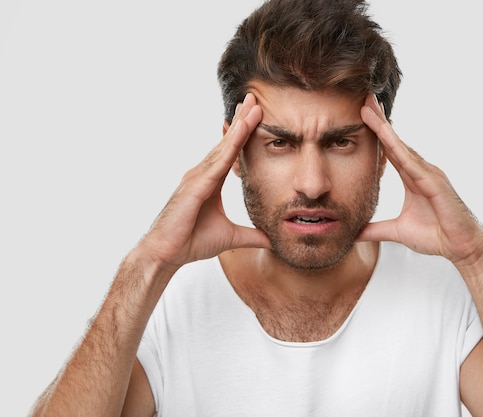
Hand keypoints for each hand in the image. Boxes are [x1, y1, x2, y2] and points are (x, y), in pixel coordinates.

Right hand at [136, 93, 270, 272]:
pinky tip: (242, 130)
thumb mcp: (230, 237)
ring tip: (253, 106)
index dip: (243, 133)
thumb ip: (252, 236)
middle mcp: (202, 174)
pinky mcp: (194, 185)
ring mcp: (196, 177)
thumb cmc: (190, 242)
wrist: (165, 254)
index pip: (231, 152)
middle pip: (226, 142)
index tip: (256, 114)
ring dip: (239, 126)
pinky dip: (230, 145)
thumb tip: (272, 240)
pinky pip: (218, 162)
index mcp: (210, 181)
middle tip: (255, 97)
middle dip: (241, 119)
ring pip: (223, 147)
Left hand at [359, 94, 482, 265]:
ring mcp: (429, 173)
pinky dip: (397, 147)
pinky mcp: (434, 182)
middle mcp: (420, 170)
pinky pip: (411, 162)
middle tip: (363, 97)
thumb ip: (376, 230)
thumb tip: (355, 233)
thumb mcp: (397, 231)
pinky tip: (384, 134)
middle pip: (395, 141)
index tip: (361, 114)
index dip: (376, 132)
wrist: (462, 247)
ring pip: (401, 146)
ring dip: (384, 127)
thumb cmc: (436, 236)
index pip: (390, 150)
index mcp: (412, 177)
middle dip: (379, 119)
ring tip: (367, 108)